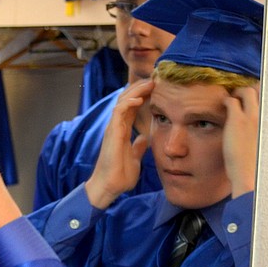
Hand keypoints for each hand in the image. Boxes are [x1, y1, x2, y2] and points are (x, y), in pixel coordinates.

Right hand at [85, 79, 153, 209]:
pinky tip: (140, 99)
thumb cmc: (119, 175)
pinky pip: (119, 112)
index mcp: (122, 130)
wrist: (110, 187)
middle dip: (140, 88)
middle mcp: (116, 126)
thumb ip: (138, 146)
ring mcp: (113, 128)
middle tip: (155, 80)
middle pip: (127, 99)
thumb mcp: (134, 157)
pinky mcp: (112, 132)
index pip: (132, 107)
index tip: (157, 89)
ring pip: (122, 101)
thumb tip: (145, 139)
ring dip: (136, 91)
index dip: (142, 96)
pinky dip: (129, 103)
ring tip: (150, 83)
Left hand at [223, 86, 259, 198]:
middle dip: (253, 89)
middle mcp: (266, 117)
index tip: (257, 99)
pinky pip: (231, 100)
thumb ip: (265, 137)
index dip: (264, 96)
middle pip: (263, 90)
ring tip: (233, 98)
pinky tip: (223, 105)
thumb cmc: (257, 167)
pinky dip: (227, 100)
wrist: (249, 175)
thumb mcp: (267, 149)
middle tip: (242, 95)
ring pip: (248, 91)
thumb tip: (259, 138)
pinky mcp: (237, 120)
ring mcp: (252, 117)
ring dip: (239, 92)